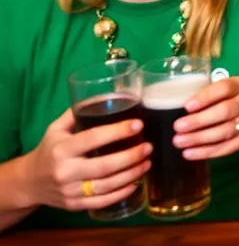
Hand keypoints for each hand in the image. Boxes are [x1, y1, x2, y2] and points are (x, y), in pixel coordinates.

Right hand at [20, 108, 150, 212]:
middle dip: (131, 157)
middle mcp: (65, 171)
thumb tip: (104, 95)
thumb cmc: (48, 150)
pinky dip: (121, 194)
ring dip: (131, 175)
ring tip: (147, 163)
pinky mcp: (73, 205)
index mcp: (62, 149)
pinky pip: (101, 202)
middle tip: (148, 147)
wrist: (28, 182)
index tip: (138, 124)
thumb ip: (77, 113)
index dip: (117, 131)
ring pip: (106, 186)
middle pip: (104, 166)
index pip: (93, 138)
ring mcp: (69, 191)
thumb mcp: (56, 129)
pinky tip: (136, 183)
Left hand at [172, 76, 238, 159]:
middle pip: (224, 112)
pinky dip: (207, 152)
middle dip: (199, 121)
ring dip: (200, 139)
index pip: (224, 88)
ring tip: (179, 142)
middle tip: (177, 127)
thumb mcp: (233, 89)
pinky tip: (190, 154)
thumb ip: (213, 94)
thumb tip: (178, 105)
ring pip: (225, 132)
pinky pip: (227, 147)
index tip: (187, 106)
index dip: (206, 97)